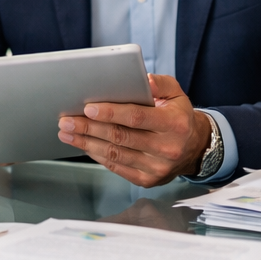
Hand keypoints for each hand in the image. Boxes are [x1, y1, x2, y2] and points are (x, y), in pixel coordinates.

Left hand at [57, 74, 210, 187]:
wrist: (194, 148)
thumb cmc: (179, 116)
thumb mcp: (177, 94)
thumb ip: (160, 83)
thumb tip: (144, 79)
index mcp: (174, 124)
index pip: (136, 117)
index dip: (110, 112)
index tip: (88, 108)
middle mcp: (166, 148)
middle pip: (120, 137)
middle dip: (89, 128)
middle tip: (66, 121)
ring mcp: (156, 167)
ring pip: (114, 154)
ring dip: (87, 143)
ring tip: (67, 133)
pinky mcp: (147, 180)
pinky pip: (116, 167)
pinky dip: (97, 155)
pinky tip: (84, 145)